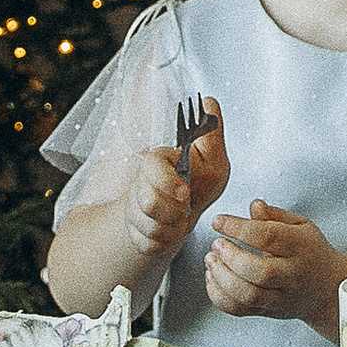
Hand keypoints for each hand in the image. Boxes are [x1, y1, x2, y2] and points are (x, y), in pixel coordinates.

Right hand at [116, 110, 228, 280]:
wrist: (184, 209)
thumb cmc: (200, 181)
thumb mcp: (212, 156)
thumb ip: (211, 131)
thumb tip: (209, 102)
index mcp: (157, 161)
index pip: (150, 167)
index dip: (167, 182)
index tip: (185, 192)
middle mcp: (140, 183)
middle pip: (148, 202)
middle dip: (175, 210)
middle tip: (187, 205)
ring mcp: (134, 208)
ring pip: (149, 226)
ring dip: (172, 228)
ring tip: (182, 217)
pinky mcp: (134, 232)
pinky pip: (148, 244)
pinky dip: (165, 242)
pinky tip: (172, 231)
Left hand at [205, 198, 343, 336]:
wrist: (326, 289)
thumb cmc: (310, 252)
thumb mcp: (301, 225)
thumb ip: (275, 215)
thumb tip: (255, 206)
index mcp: (301, 247)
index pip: (269, 237)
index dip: (239, 228)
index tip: (219, 221)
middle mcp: (292, 275)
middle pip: (261, 272)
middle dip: (231, 257)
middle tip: (217, 244)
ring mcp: (280, 297)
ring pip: (249, 295)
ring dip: (222, 277)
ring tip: (211, 260)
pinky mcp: (268, 311)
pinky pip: (239, 310)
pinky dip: (219, 296)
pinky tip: (213, 278)